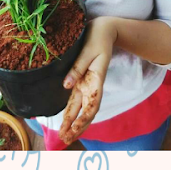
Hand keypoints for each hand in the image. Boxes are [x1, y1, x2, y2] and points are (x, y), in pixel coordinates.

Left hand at [58, 17, 116, 145]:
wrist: (106, 29)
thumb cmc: (98, 38)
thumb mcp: (87, 51)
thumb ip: (77, 69)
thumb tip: (66, 85)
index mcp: (95, 80)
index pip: (91, 106)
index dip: (83, 119)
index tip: (74, 129)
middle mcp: (91, 86)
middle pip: (85, 112)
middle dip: (76, 127)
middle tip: (65, 140)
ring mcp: (87, 84)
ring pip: (81, 108)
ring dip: (74, 123)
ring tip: (64, 135)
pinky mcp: (82, 80)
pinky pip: (78, 100)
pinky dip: (73, 112)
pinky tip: (67, 120)